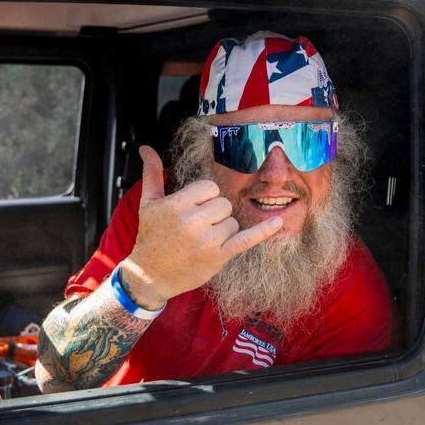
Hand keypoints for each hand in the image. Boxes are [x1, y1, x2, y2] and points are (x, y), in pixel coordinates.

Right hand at [119, 145, 281, 308]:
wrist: (150, 275)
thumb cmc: (150, 237)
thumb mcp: (147, 204)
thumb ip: (152, 174)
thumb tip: (146, 148)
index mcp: (175, 205)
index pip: (209, 188)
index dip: (203, 198)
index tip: (191, 210)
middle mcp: (192, 221)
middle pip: (222, 204)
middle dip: (213, 214)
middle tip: (195, 229)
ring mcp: (207, 240)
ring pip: (232, 222)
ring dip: (221, 230)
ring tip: (200, 241)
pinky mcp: (218, 256)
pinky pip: (246, 239)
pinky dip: (263, 231)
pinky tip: (277, 222)